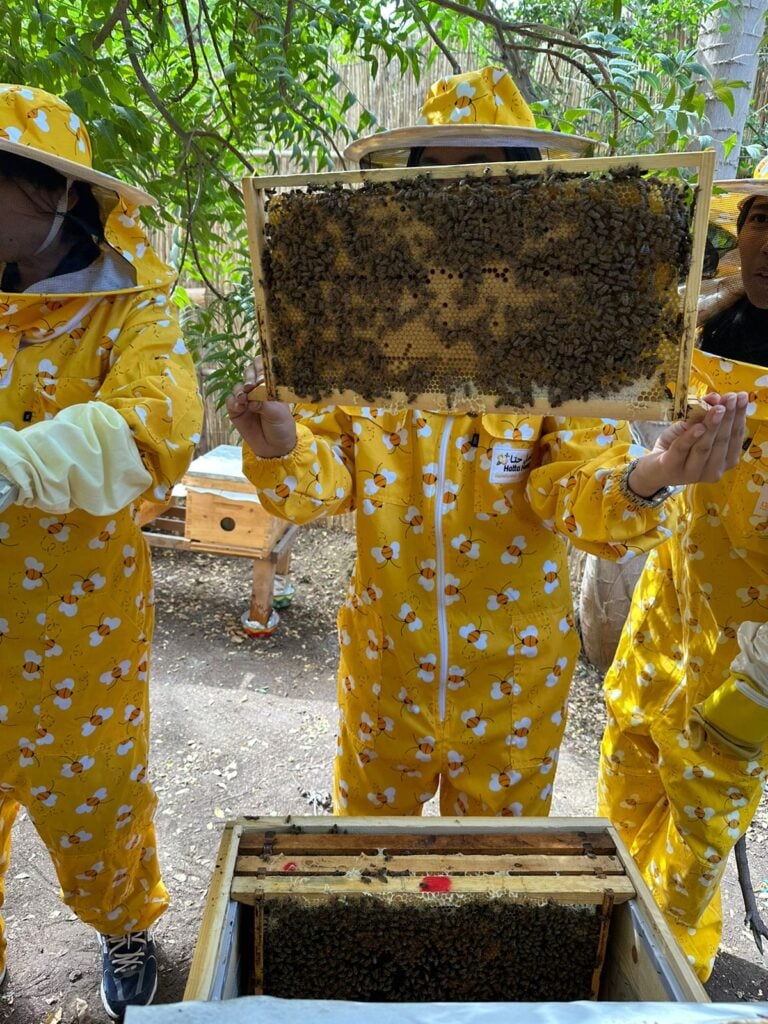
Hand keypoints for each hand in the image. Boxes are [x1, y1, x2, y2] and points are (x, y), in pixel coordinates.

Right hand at [226, 358, 296, 458]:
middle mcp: (257, 389)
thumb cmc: (281, 426)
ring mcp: (246, 399)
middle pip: (248, 373)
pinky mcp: (236, 411)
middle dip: (248, 377)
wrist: (275, 447)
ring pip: (238, 386)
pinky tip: (239, 407)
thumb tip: (250, 394)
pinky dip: (233, 401)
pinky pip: (230, 401)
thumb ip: (264, 401)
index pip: (264, 367)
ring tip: (244, 399)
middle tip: (250, 386)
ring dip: (240, 390)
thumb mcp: (277, 412)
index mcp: (271, 385)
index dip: (260, 367)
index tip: (261, 377)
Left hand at [627, 392, 747, 496]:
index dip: (739, 416)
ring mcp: (693, 473)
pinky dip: (690, 437)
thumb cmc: (677, 447)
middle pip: (722, 441)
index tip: (742, 397)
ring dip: (712, 425)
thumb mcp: (691, 427)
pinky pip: (683, 450)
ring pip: (705, 446)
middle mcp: (713, 471)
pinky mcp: (672, 469)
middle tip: (731, 398)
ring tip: (718, 408)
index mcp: (723, 461)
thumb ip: (704, 413)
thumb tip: (715, 397)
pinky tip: (698, 427)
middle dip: (728, 417)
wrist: (652, 469)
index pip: (735, 437)